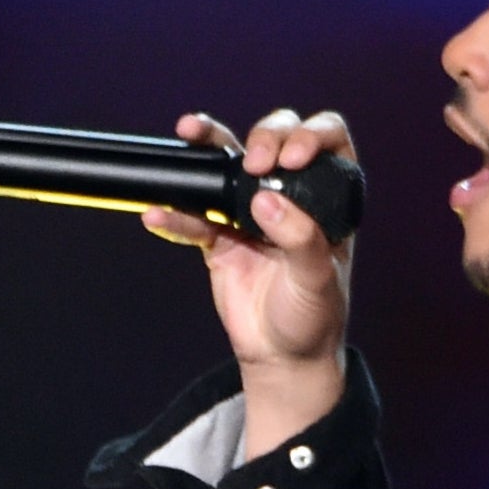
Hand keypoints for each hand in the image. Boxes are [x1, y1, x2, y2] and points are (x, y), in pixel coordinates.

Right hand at [142, 108, 354, 454]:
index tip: (291, 160)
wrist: (282, 356)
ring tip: (189, 132)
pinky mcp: (218, 237)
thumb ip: (300, 238)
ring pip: (227, 163)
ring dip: (207, 144)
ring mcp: (250, 212)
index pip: (326, 140)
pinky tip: (158, 214)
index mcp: (329, 195)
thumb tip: (263, 200)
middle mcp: (291, 194)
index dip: (309, 135)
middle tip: (254, 165)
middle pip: (274, 139)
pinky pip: (192, 217)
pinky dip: (174, 215)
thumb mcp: (319, 278)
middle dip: (263, 137)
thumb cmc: (315, 315)